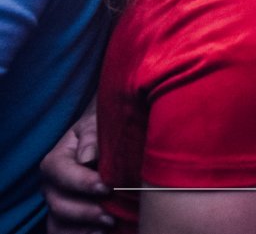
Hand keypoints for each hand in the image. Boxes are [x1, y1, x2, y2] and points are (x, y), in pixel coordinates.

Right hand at [41, 108, 111, 232]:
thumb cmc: (101, 129)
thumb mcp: (97, 124)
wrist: (106, 138)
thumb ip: (92, 136)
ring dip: (83, 229)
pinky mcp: (69, 218)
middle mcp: (52, 186)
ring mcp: (58, 204)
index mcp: (56, 161)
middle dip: (86, 212)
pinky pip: (66, 233)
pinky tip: (103, 232)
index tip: (106, 186)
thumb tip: (87, 156)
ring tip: (109, 226)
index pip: (60, 173)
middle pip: (59, 205)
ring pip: (58, 224)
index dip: (81, 182)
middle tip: (111, 215)